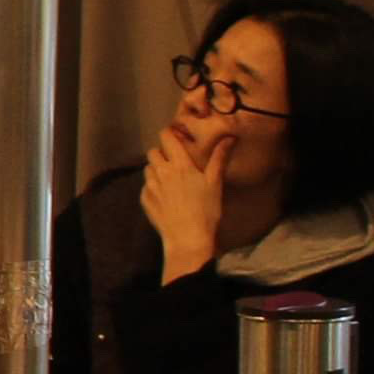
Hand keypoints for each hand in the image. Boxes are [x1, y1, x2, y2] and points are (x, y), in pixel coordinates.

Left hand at [140, 128, 228, 283]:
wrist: (187, 238)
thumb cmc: (206, 210)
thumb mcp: (215, 183)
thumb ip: (219, 158)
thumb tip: (229, 137)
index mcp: (179, 164)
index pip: (166, 137)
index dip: (169, 134)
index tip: (176, 138)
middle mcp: (161, 172)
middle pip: (153, 152)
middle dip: (162, 153)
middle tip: (175, 163)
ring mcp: (150, 186)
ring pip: (148, 168)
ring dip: (156, 169)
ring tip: (170, 180)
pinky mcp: (144, 200)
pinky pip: (145, 186)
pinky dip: (153, 187)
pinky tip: (165, 196)